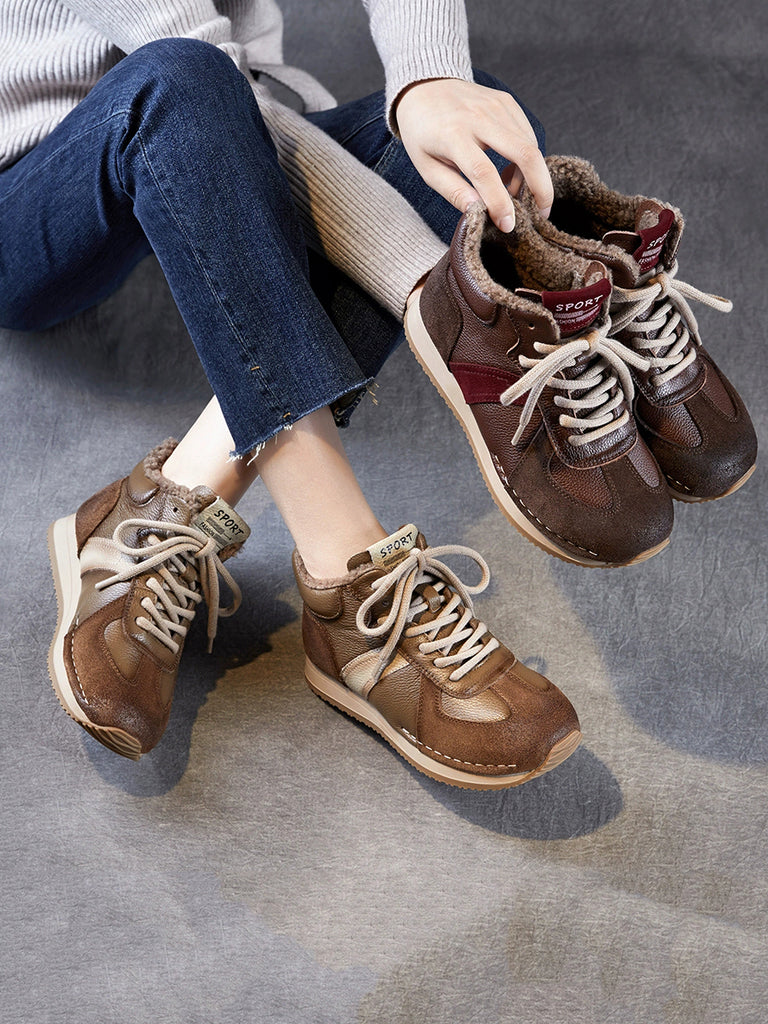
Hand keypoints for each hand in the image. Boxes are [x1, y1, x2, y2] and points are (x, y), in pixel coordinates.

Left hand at [394, 78, 552, 231]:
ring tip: (516, 195)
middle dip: (540, 189)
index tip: (508, 225)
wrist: (424, 86)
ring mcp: (496, 106)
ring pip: (531, 146)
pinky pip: (528, 135)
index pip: (484, 173)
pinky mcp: (506, 102)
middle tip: (541, 215)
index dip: (500, 202)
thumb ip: (454, 191)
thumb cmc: (422, 133)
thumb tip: (478, 213)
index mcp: (453, 135)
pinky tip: (513, 173)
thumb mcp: (427, 167)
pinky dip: (528, 160)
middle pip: (525, 154)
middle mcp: (478, 117)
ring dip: (533, 177)